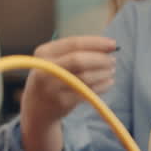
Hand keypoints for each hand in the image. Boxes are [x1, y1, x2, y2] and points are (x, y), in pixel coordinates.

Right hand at [20, 36, 117, 150]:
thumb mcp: (56, 60)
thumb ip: (79, 51)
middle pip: (79, 60)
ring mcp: (52, 87)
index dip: (96, 43)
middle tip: (113, 60)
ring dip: (104, 73)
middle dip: (101, 59)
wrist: (37, 107)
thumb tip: (110, 45)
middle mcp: (45, 69)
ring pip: (86, 77)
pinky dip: (103, 86)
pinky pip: (88, 92)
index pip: (73, 43)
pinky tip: (108, 82)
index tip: (113, 44)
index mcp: (44, 52)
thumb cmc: (54, 77)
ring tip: (111, 71)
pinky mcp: (62, 102)